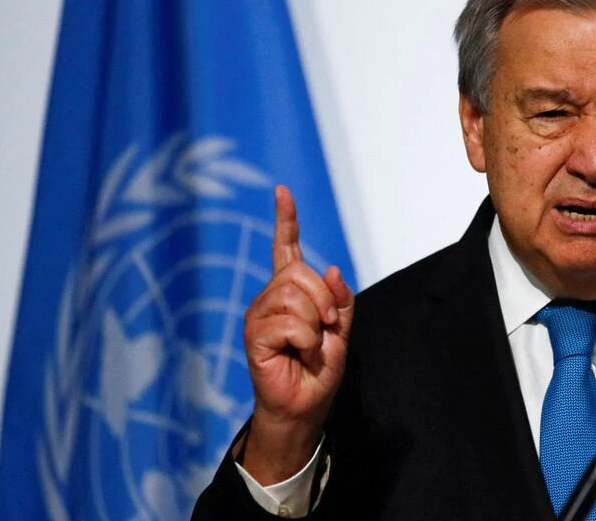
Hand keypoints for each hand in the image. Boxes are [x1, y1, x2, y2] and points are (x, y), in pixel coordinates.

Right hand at [241, 185, 354, 483]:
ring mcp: (259, 315)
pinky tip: (298, 353)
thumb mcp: (340, 329)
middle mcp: (270, 297)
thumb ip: (339, 299)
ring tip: (310, 344)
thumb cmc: (319, 367)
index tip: (282, 191)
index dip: (285, 219)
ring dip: (314, 322)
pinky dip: (305, 338)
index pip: (285, 248)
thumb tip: (330, 269)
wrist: (306, 404)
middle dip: (323, 298)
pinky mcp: (254, 335)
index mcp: (290, 291)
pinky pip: (288, 321)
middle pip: (297, 272)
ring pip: (292, 295)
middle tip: (326, 327)